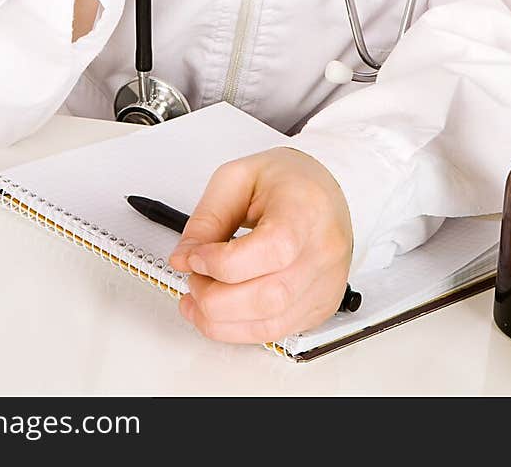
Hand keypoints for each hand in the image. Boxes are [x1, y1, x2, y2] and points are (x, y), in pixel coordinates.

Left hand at [168, 148, 352, 343]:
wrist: (324, 192)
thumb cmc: (287, 181)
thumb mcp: (237, 179)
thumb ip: (206, 219)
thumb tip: (183, 258)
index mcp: (306, 209)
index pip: (272, 249)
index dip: (224, 263)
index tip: (196, 257)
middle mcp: (324, 250)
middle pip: (269, 296)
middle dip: (215, 298)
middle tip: (193, 279)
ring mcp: (326, 283)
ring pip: (270, 324)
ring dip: (221, 321)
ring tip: (198, 299)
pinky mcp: (321, 306)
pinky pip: (276, 332)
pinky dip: (239, 329)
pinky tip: (219, 313)